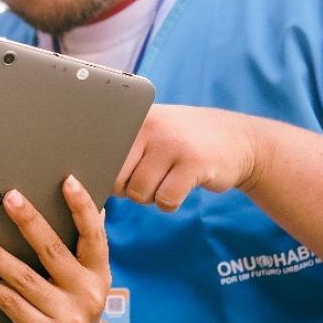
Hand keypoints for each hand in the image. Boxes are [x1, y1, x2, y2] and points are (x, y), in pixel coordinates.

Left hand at [0, 176, 109, 322]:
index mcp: (100, 276)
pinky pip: (8, 302)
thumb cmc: (62, 317)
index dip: (82, 207)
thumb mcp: (77, 289)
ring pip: (25, 276)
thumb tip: (67, 209)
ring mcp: (69, 318)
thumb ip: (74, 256)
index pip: (95, 235)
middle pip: (54, 250)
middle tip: (9, 196)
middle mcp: (90, 295)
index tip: (67, 180)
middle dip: (29, 221)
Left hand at [114, 104, 263, 211]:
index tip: (115, 177)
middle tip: (149, 177)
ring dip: (152, 197)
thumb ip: (123, 147)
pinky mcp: (194, 163)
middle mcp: (151, 127)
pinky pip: (166, 200)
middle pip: (117, 178)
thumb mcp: (153, 132)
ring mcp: (173, 144)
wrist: (238, 140)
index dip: (105, 174)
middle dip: (128, 188)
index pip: (100, 154)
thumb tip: (84, 181)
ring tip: (167, 179)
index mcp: (134, 118)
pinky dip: (170, 203)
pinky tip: (181, 187)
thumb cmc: (182, 143)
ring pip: (140, 192)